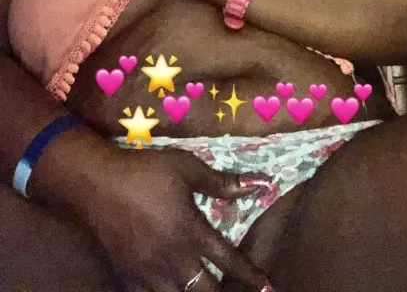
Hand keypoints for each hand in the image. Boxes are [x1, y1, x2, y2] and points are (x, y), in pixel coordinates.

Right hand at [82, 145, 273, 291]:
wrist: (98, 184)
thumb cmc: (146, 172)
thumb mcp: (187, 168)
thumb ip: (221, 182)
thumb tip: (258, 184)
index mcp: (192, 232)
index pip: (229, 260)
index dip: (250, 276)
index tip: (267, 286)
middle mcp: (174, 259)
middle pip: (206, 291)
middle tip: (235, 291)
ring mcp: (149, 271)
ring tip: (204, 291)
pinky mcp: (128, 275)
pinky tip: (168, 290)